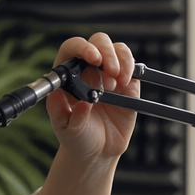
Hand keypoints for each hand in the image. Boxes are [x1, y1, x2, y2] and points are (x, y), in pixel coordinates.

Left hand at [45, 33, 138, 164]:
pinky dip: (130, 68)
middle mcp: (89, 70)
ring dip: (120, 59)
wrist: (98, 152)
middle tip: (109, 69)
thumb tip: (64, 97)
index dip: (81, 47)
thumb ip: (62, 113)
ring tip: (118, 80)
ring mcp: (109, 74)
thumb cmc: (77, 138)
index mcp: (69, 75)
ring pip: (118, 49)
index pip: (72, 49)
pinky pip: (131, 66)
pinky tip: (125, 83)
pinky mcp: (128, 83)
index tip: (92, 57)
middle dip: (105, 50)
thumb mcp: (66, 129)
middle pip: (98, 42)